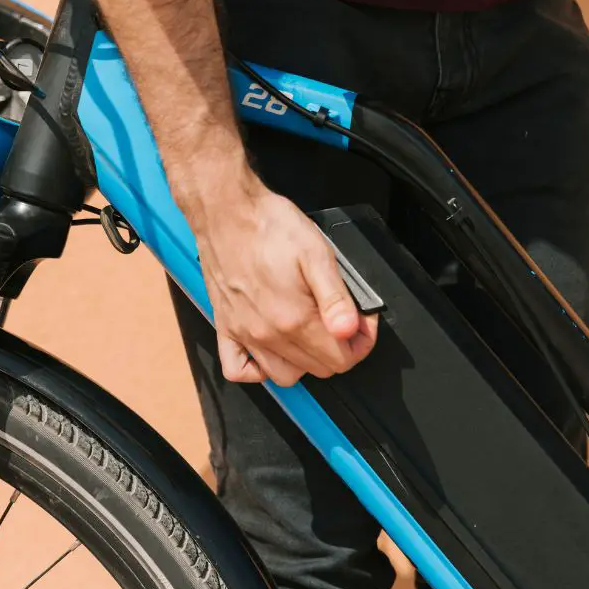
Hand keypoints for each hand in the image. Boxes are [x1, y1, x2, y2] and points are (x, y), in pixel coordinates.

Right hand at [186, 170, 378, 385]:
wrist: (226, 211)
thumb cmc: (269, 226)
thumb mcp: (317, 253)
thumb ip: (336, 297)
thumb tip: (350, 330)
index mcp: (294, 318)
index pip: (342, 358)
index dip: (362, 342)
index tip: (362, 322)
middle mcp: (268, 333)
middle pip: (319, 369)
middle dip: (340, 349)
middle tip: (342, 320)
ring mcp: (244, 334)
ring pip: (285, 376)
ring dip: (306, 363)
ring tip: (313, 334)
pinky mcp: (225, 327)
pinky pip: (238, 370)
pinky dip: (257, 370)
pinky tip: (271, 351)